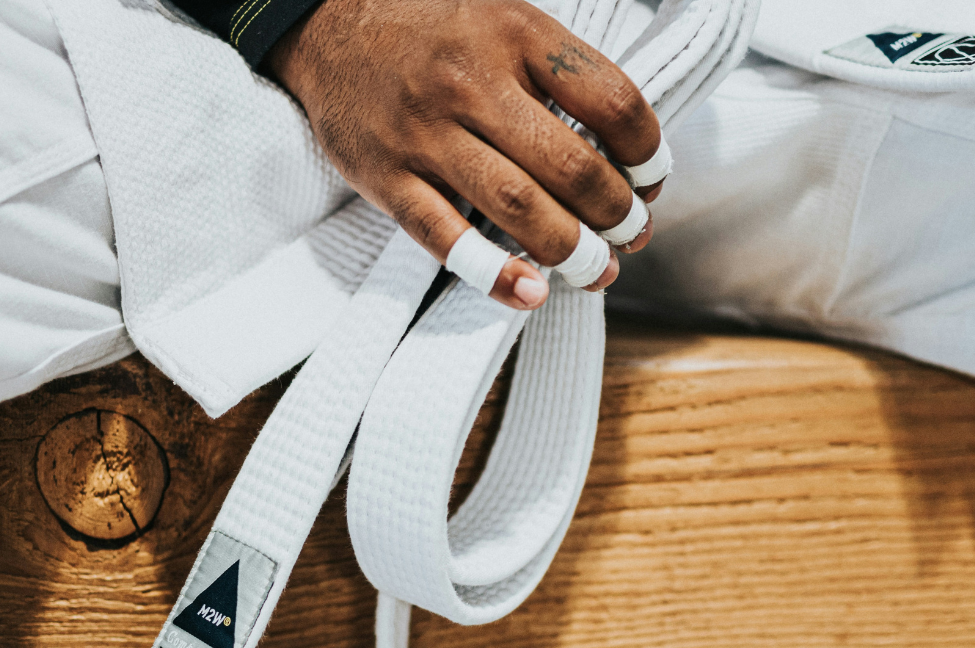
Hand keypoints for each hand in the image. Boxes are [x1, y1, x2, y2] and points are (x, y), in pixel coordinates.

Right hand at [265, 0, 662, 308]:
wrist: (321, 16)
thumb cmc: (428, 20)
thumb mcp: (501, 11)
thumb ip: (554, 66)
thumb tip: (620, 142)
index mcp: (514, 33)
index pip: (610, 100)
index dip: (647, 151)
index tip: (652, 179)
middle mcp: (471, 82)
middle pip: (569, 165)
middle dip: (616, 214)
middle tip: (635, 235)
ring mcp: (424, 133)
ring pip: (516, 207)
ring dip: (571, 251)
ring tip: (598, 270)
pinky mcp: (384, 175)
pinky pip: (444, 236)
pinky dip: (492, 273)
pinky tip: (529, 293)